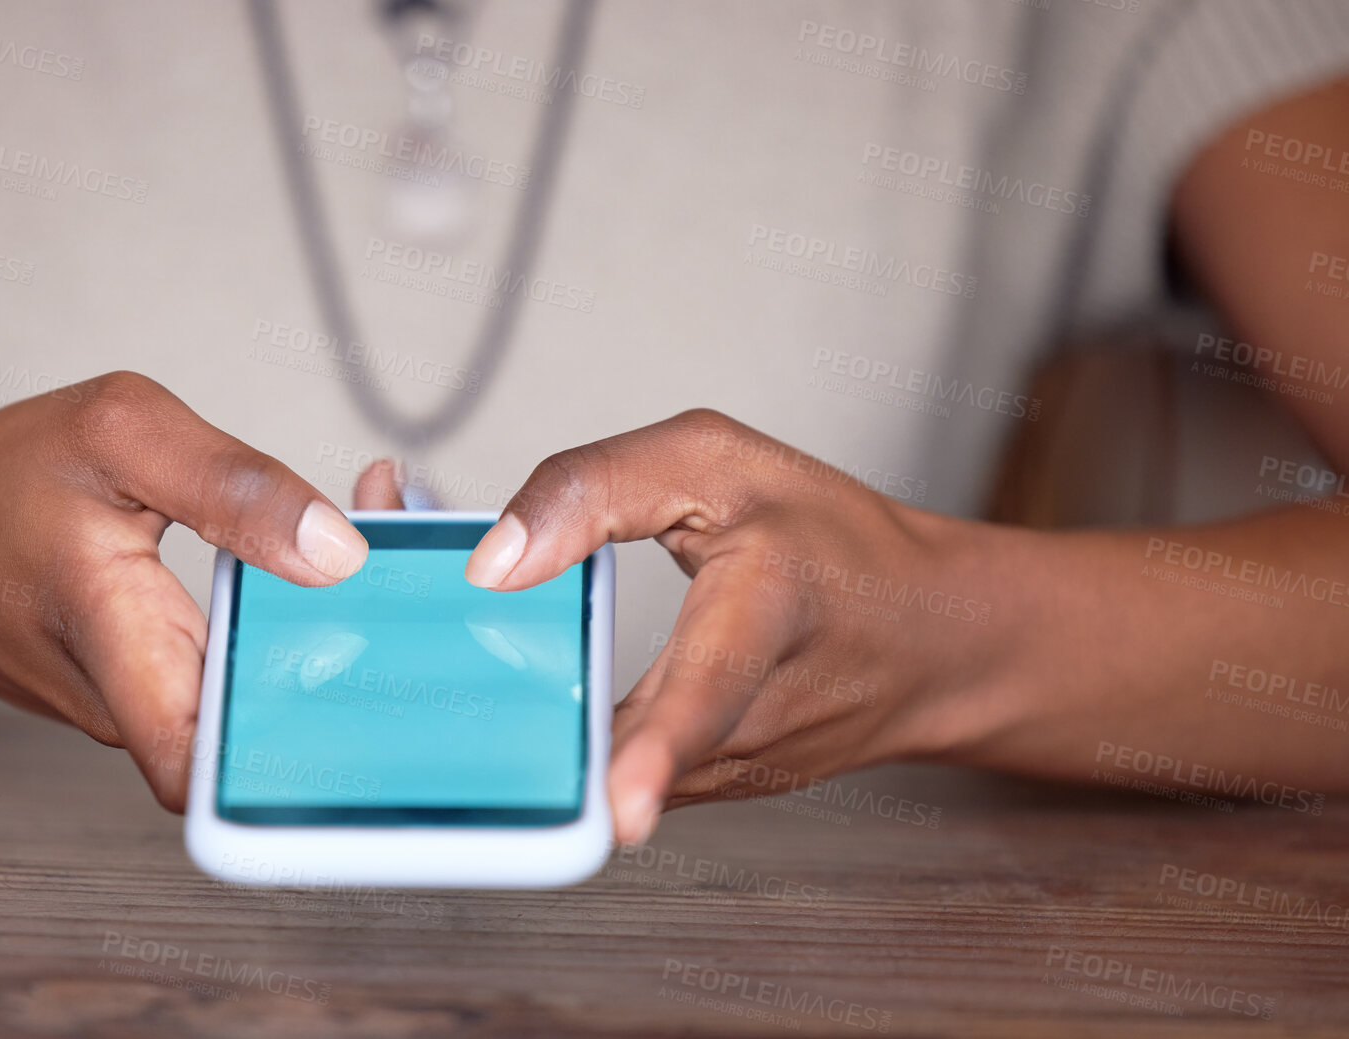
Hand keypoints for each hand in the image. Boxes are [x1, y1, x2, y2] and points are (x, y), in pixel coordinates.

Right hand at [0, 372, 368, 808]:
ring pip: (267, 699)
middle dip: (369, 657)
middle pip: (277, 728)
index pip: (218, 772)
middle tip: (422, 564)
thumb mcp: (114, 436)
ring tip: (396, 537)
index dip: (306, 763)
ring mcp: (156, 709)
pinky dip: (299, 622)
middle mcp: (147, 707)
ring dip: (341, 632)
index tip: (387, 690)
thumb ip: (231, 485)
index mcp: (127, 649)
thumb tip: (340, 551)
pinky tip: (342, 560)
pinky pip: (245, 675)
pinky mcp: (163, 693)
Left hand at [464, 411, 999, 843]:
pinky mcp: (695, 796)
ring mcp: (719, 777)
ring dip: (504, 715)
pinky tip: (491, 669)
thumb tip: (492, 562)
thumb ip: (602, 488)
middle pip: (614, 752)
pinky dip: (542, 724)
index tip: (618, 807)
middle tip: (429, 697)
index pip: (711, 688)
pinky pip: (605, 762)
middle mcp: (744, 724)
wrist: (931, 645)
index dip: (658, 748)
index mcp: (768, 613)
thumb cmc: (834, 542)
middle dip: (514, 733)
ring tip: (416, 652)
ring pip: (593, 763)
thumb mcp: (724, 462)